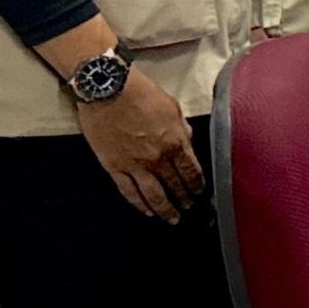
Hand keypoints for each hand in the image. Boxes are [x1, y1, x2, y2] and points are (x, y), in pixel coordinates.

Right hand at [73, 75, 204, 222]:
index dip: (197, 184)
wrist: (109, 89)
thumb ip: (181, 128)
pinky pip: (129, 191)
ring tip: (172, 218)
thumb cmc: (140, 93)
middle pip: (174, 185)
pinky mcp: (114, 167)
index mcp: (175, 142)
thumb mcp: (172, 107)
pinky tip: (146, 211)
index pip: (191, 171)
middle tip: (189, 207)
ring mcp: (134, 165)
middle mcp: (157, 158)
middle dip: (184, 198)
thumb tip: (186, 141)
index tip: (200, 192)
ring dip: (165, 209)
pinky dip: (138, 204)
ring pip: (153, 195)